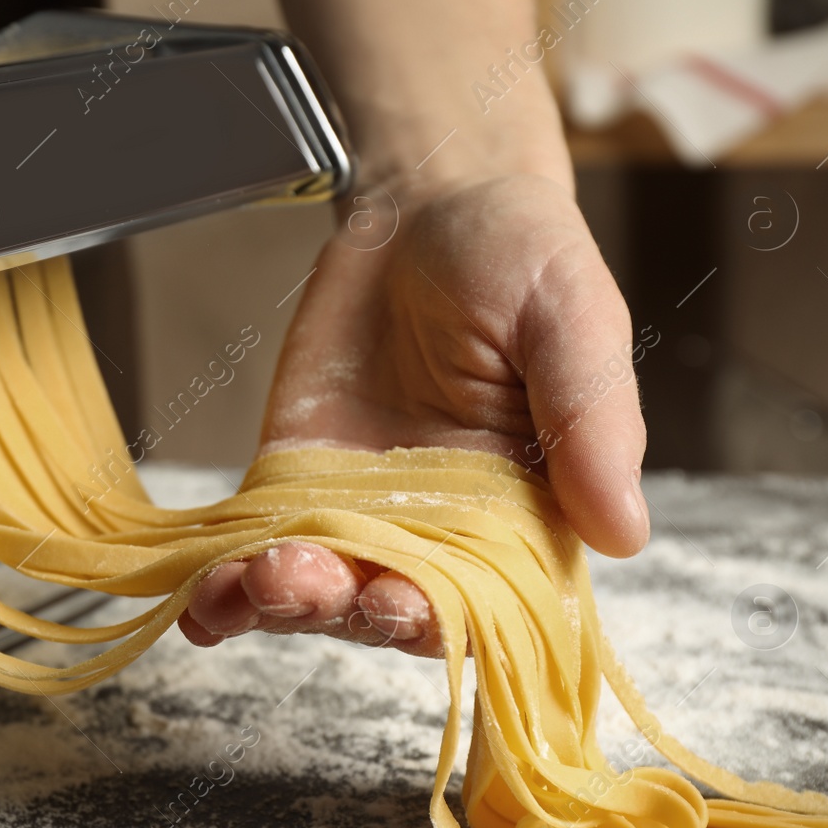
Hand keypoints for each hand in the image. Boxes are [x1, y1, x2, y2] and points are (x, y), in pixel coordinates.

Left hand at [180, 172, 649, 657]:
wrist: (424, 208)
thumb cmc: (521, 257)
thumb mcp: (573, 319)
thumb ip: (589, 421)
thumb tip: (626, 534)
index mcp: (528, 514)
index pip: (493, 602)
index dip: (443, 619)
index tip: (397, 602)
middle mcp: (443, 532)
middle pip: (391, 609)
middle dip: (346, 609)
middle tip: (306, 581)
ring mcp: (361, 513)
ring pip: (321, 591)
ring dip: (278, 601)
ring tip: (249, 579)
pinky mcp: (294, 486)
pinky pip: (260, 549)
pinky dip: (225, 586)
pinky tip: (201, 601)